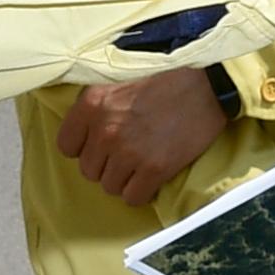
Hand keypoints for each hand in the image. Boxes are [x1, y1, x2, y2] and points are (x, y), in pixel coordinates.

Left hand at [59, 66, 229, 206]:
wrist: (208, 84)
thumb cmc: (166, 76)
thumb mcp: (119, 77)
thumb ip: (96, 102)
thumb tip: (83, 128)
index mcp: (93, 103)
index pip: (66, 146)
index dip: (84, 148)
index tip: (99, 144)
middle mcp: (106, 129)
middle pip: (89, 170)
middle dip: (106, 164)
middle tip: (126, 152)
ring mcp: (129, 152)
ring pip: (110, 186)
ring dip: (124, 179)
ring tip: (141, 163)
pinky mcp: (154, 169)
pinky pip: (133, 197)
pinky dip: (142, 192)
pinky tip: (152, 177)